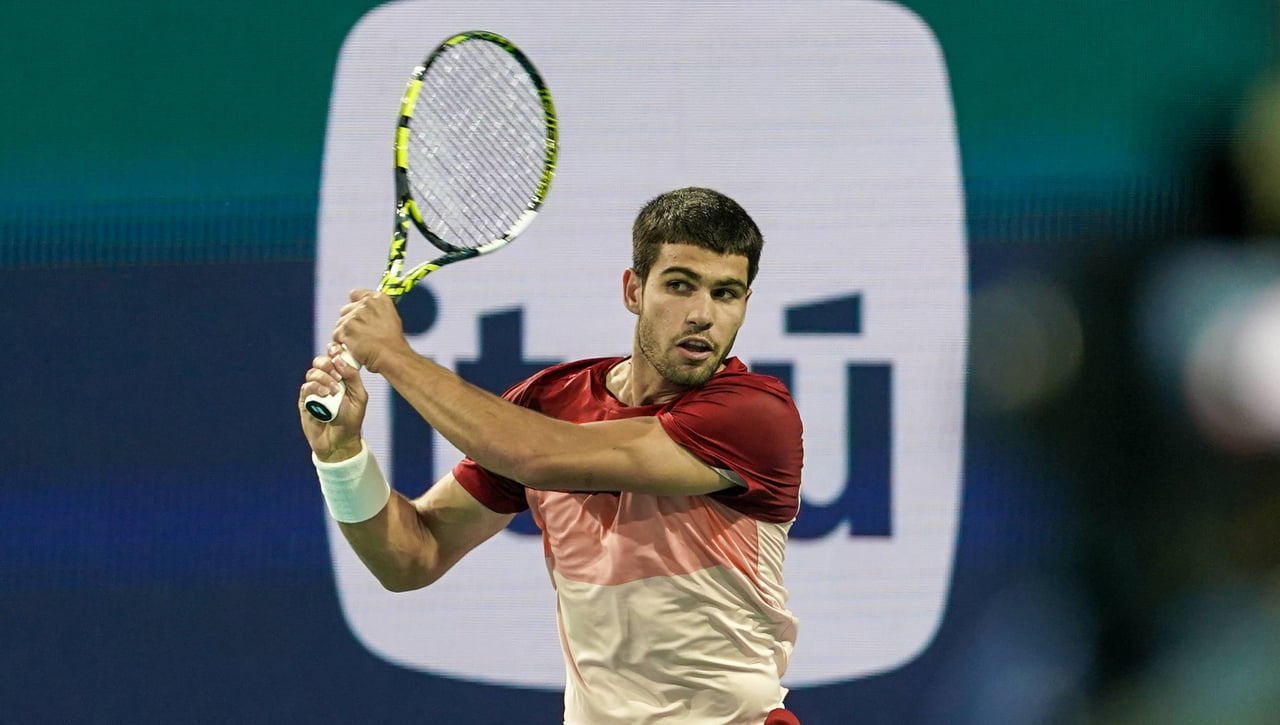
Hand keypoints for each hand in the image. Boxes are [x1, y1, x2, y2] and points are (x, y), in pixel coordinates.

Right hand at [299, 345, 367, 461]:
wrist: (340, 441)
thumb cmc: (351, 419)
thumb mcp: (359, 397)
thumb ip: (352, 377)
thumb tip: (339, 360)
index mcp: (340, 377)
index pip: (333, 357)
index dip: (333, 351)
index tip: (337, 351)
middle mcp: (326, 381)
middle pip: (320, 361)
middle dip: (327, 363)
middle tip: (337, 375)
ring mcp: (314, 391)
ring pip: (312, 373)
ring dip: (324, 378)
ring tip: (334, 390)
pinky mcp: (305, 402)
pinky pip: (306, 388)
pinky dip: (315, 388)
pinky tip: (325, 395)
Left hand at [333, 289, 412, 373]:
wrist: (392, 356)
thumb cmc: (393, 342)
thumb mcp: (391, 318)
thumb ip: (375, 310)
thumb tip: (365, 312)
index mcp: (378, 299)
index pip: (355, 294)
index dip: (354, 305)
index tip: (357, 315)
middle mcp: (365, 304)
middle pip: (345, 310)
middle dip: (349, 322)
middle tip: (359, 334)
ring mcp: (354, 316)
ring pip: (340, 324)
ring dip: (345, 334)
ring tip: (358, 343)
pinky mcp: (345, 329)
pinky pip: (337, 335)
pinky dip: (342, 343)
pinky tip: (353, 348)